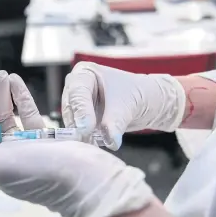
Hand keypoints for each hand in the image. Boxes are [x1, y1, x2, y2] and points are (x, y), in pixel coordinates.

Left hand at [0, 70, 153, 216]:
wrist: (86, 178)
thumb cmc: (43, 175)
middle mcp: (8, 155)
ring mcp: (28, 145)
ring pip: (9, 116)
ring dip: (3, 95)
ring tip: (1, 74)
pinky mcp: (46, 137)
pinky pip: (30, 114)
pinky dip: (22, 98)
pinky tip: (16, 81)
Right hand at [62, 62, 185, 150]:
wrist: (145, 103)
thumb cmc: (136, 94)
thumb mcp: (126, 106)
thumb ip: (115, 122)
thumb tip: (110, 140)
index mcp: (84, 73)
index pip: (77, 92)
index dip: (81, 110)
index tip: (87, 127)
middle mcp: (75, 87)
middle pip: (69, 107)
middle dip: (78, 124)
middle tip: (87, 137)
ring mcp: (76, 105)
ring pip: (70, 122)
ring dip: (81, 134)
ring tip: (93, 142)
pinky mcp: (79, 120)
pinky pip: (77, 132)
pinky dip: (85, 139)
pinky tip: (93, 143)